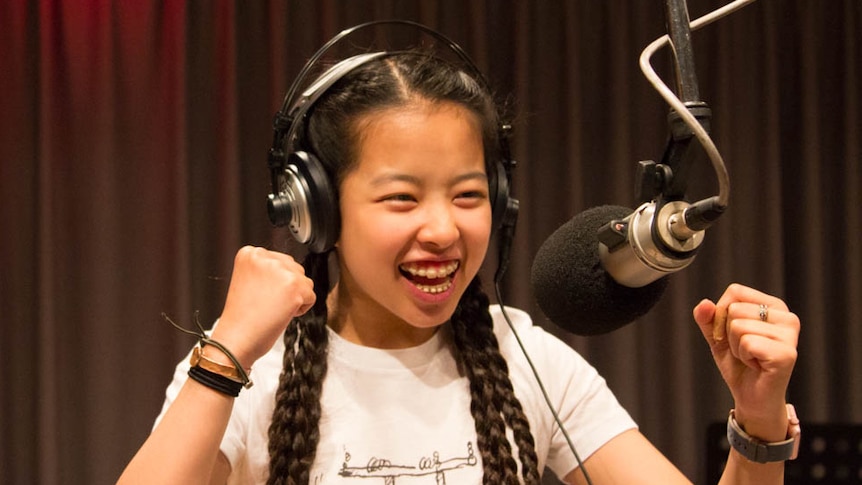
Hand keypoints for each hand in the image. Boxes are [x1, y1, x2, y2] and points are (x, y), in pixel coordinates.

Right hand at [210, 246, 315, 368]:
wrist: (236, 340)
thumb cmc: (241, 317)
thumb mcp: (248, 281)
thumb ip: (267, 270)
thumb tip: (291, 270)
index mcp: (250, 253)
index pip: (280, 261)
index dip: (275, 282)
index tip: (261, 294)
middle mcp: (265, 257)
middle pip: (294, 269)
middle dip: (287, 288)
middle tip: (267, 304)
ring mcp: (281, 271)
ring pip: (304, 282)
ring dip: (295, 297)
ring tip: (273, 308)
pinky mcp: (295, 286)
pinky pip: (311, 296)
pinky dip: (301, 309)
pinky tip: (281, 314)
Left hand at [693, 283, 799, 439]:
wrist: (752, 398)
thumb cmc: (739, 365)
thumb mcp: (717, 336)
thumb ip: (707, 318)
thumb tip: (704, 304)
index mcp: (774, 306)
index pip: (735, 292)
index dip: (721, 314)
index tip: (732, 336)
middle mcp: (787, 317)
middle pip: (735, 308)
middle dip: (728, 333)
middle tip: (744, 351)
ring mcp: (790, 335)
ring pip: (738, 326)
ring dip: (736, 347)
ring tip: (751, 359)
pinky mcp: (787, 354)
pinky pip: (747, 343)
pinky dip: (743, 357)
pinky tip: (756, 366)